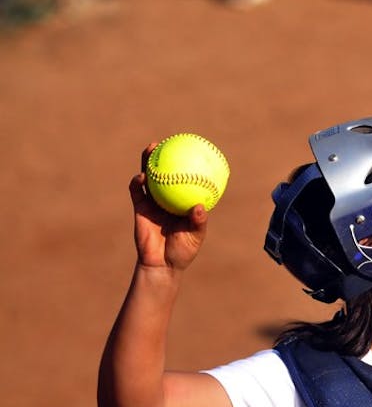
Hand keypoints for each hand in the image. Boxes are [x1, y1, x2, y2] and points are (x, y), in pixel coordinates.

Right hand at [128, 142, 208, 270]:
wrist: (162, 264)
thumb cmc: (183, 251)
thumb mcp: (195, 237)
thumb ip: (198, 222)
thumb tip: (199, 206)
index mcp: (183, 202)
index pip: (187, 179)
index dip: (190, 166)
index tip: (196, 151)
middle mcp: (169, 198)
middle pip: (167, 172)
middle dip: (168, 156)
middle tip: (172, 141)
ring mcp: (153, 202)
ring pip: (150, 176)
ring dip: (149, 161)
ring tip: (152, 148)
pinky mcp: (139, 208)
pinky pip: (137, 191)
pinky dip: (138, 182)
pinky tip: (141, 176)